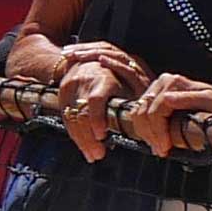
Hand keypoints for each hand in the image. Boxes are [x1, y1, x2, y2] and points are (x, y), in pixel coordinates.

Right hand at [49, 41, 144, 155]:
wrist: (93, 56)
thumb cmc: (120, 73)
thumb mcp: (133, 80)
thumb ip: (137, 101)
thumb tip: (148, 126)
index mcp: (105, 78)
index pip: (96, 100)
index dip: (96, 119)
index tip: (101, 136)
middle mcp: (86, 80)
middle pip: (82, 113)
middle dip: (89, 137)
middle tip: (98, 154)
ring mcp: (72, 85)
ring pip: (72, 117)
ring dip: (82, 140)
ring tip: (92, 154)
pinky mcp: (63, 91)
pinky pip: (66, 116)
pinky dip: (74, 133)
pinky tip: (84, 145)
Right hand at [120, 73, 211, 153]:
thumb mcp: (209, 102)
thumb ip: (189, 99)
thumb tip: (166, 98)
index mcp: (174, 82)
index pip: (156, 108)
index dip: (159, 130)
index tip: (165, 146)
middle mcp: (162, 82)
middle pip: (144, 112)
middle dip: (152, 135)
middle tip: (162, 151)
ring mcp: (154, 89)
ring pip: (137, 114)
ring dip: (146, 134)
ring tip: (159, 147)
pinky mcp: (149, 98)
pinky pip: (137, 116)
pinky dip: (143, 131)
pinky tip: (155, 140)